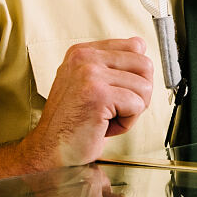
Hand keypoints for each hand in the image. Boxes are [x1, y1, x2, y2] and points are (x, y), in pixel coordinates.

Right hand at [21, 38, 153, 170]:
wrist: (51, 151)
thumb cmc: (72, 123)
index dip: (137, 74)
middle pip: (145, 65)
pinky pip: (137, 105)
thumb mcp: (90, 83)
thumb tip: (140, 45)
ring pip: (144, 87)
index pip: (135, 46)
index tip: (118, 91)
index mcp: (83, 52)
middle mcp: (85, 57)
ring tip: (106, 118)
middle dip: (139, 93)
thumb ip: (112, 64)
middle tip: (116, 109)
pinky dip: (127, 123)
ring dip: (131, 111)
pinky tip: (104, 126)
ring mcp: (90, 74)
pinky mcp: (98, 94)